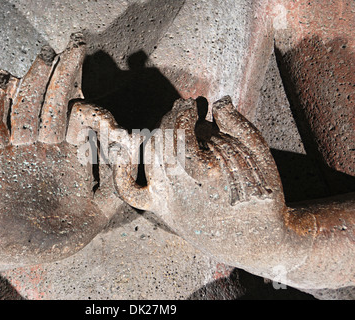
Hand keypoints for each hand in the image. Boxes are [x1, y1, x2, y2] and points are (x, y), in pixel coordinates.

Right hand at [0, 34, 119, 262]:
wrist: (16, 249)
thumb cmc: (57, 238)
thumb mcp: (95, 216)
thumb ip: (114, 190)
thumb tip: (131, 159)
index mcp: (74, 158)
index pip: (84, 120)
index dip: (97, 115)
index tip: (110, 128)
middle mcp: (50, 149)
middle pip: (57, 103)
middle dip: (66, 76)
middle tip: (76, 45)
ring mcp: (23, 151)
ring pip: (29, 108)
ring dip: (36, 83)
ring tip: (44, 57)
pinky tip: (5, 80)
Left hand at [82, 96, 302, 269]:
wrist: (255, 241)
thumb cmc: (262, 195)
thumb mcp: (259, 156)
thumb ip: (236, 124)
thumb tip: (218, 101)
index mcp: (201, 172)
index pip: (178, 129)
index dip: (185, 111)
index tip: (194, 103)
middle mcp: (176, 186)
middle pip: (162, 138)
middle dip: (173, 118)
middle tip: (186, 109)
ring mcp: (164, 200)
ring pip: (148, 155)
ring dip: (159, 135)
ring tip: (176, 127)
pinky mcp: (160, 210)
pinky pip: (129, 190)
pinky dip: (121, 170)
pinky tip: (122, 152)